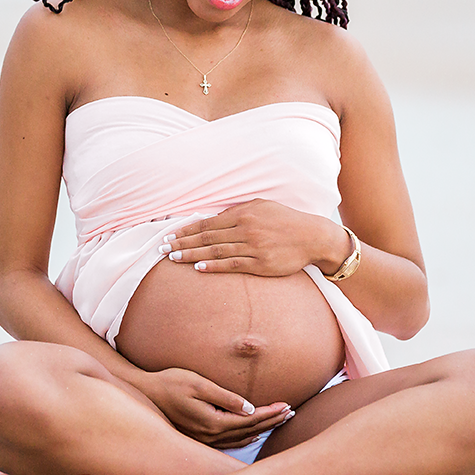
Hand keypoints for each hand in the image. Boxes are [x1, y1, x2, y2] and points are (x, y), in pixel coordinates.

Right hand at [137, 367, 293, 448]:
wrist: (144, 394)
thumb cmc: (170, 383)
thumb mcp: (199, 384)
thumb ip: (225, 397)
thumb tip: (250, 409)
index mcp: (213, 422)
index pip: (250, 419)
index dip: (271, 413)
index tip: (288, 405)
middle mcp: (210, 436)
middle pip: (249, 430)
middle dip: (271, 421)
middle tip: (292, 413)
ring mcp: (204, 440)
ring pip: (240, 437)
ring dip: (261, 429)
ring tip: (279, 421)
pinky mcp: (199, 438)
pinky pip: (228, 442)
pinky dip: (245, 437)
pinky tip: (253, 434)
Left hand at [160, 199, 346, 276]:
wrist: (312, 237)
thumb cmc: (286, 220)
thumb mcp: (262, 206)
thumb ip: (238, 211)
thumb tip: (213, 218)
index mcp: (244, 213)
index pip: (208, 223)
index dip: (186, 230)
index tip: (168, 235)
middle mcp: (246, 228)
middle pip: (207, 237)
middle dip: (182, 243)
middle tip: (162, 249)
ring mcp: (254, 247)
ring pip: (216, 251)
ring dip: (192, 255)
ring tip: (173, 259)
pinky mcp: (261, 264)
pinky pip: (233, 265)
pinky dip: (214, 266)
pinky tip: (199, 267)